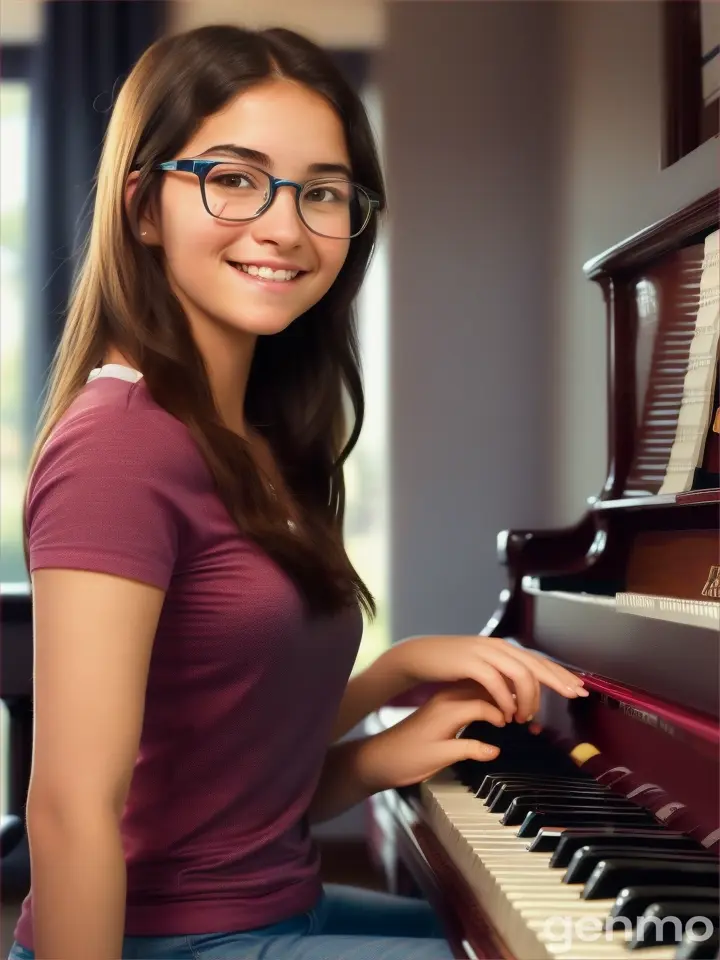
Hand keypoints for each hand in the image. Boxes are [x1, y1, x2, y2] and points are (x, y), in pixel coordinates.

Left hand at [359, 683, 506, 790]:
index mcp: (448, 710)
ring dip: (499, 691)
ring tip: (516, 701)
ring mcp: (445, 699)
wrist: (381, 756)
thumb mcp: (439, 757)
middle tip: (525, 708)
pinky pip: (471, 692)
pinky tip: (496, 700)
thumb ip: (468, 750)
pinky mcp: (443, 703)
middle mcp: (447, 699)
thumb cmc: (407, 758)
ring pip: (479, 687)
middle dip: (507, 694)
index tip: (514, 724)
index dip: (503, 713)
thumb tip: (495, 750)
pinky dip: (487, 695)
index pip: (485, 703)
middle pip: (484, 688)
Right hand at [386, 634, 587, 722]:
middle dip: (558, 681)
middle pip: (536, 664)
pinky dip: (505, 699)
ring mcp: (484, 653)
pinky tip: (506, 713)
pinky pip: (496, 681)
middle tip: (574, 696)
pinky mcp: (470, 663)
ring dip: (527, 698)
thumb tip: (522, 691)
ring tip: (525, 717)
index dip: (560, 674)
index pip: (538, 661)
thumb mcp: (482, 669)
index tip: (579, 688)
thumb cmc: (451, 666)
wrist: (421, 656)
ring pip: (520, 673)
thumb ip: (502, 676)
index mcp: (503, 649)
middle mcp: (498, 647)